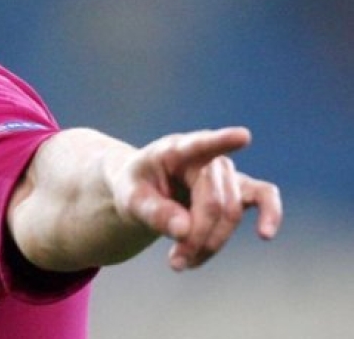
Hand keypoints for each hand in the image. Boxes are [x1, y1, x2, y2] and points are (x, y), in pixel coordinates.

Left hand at [111, 127, 281, 270]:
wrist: (144, 191)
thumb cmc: (136, 189)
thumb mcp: (130, 199)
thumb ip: (153, 212)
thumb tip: (185, 231)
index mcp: (173, 150)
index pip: (198, 145)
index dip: (221, 142)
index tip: (243, 137)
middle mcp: (205, 157)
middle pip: (213, 203)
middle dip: (196, 238)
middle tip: (175, 263)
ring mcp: (225, 173)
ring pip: (232, 212)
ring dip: (212, 244)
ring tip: (182, 263)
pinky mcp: (239, 189)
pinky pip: (264, 196)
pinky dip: (270, 214)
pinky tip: (265, 234)